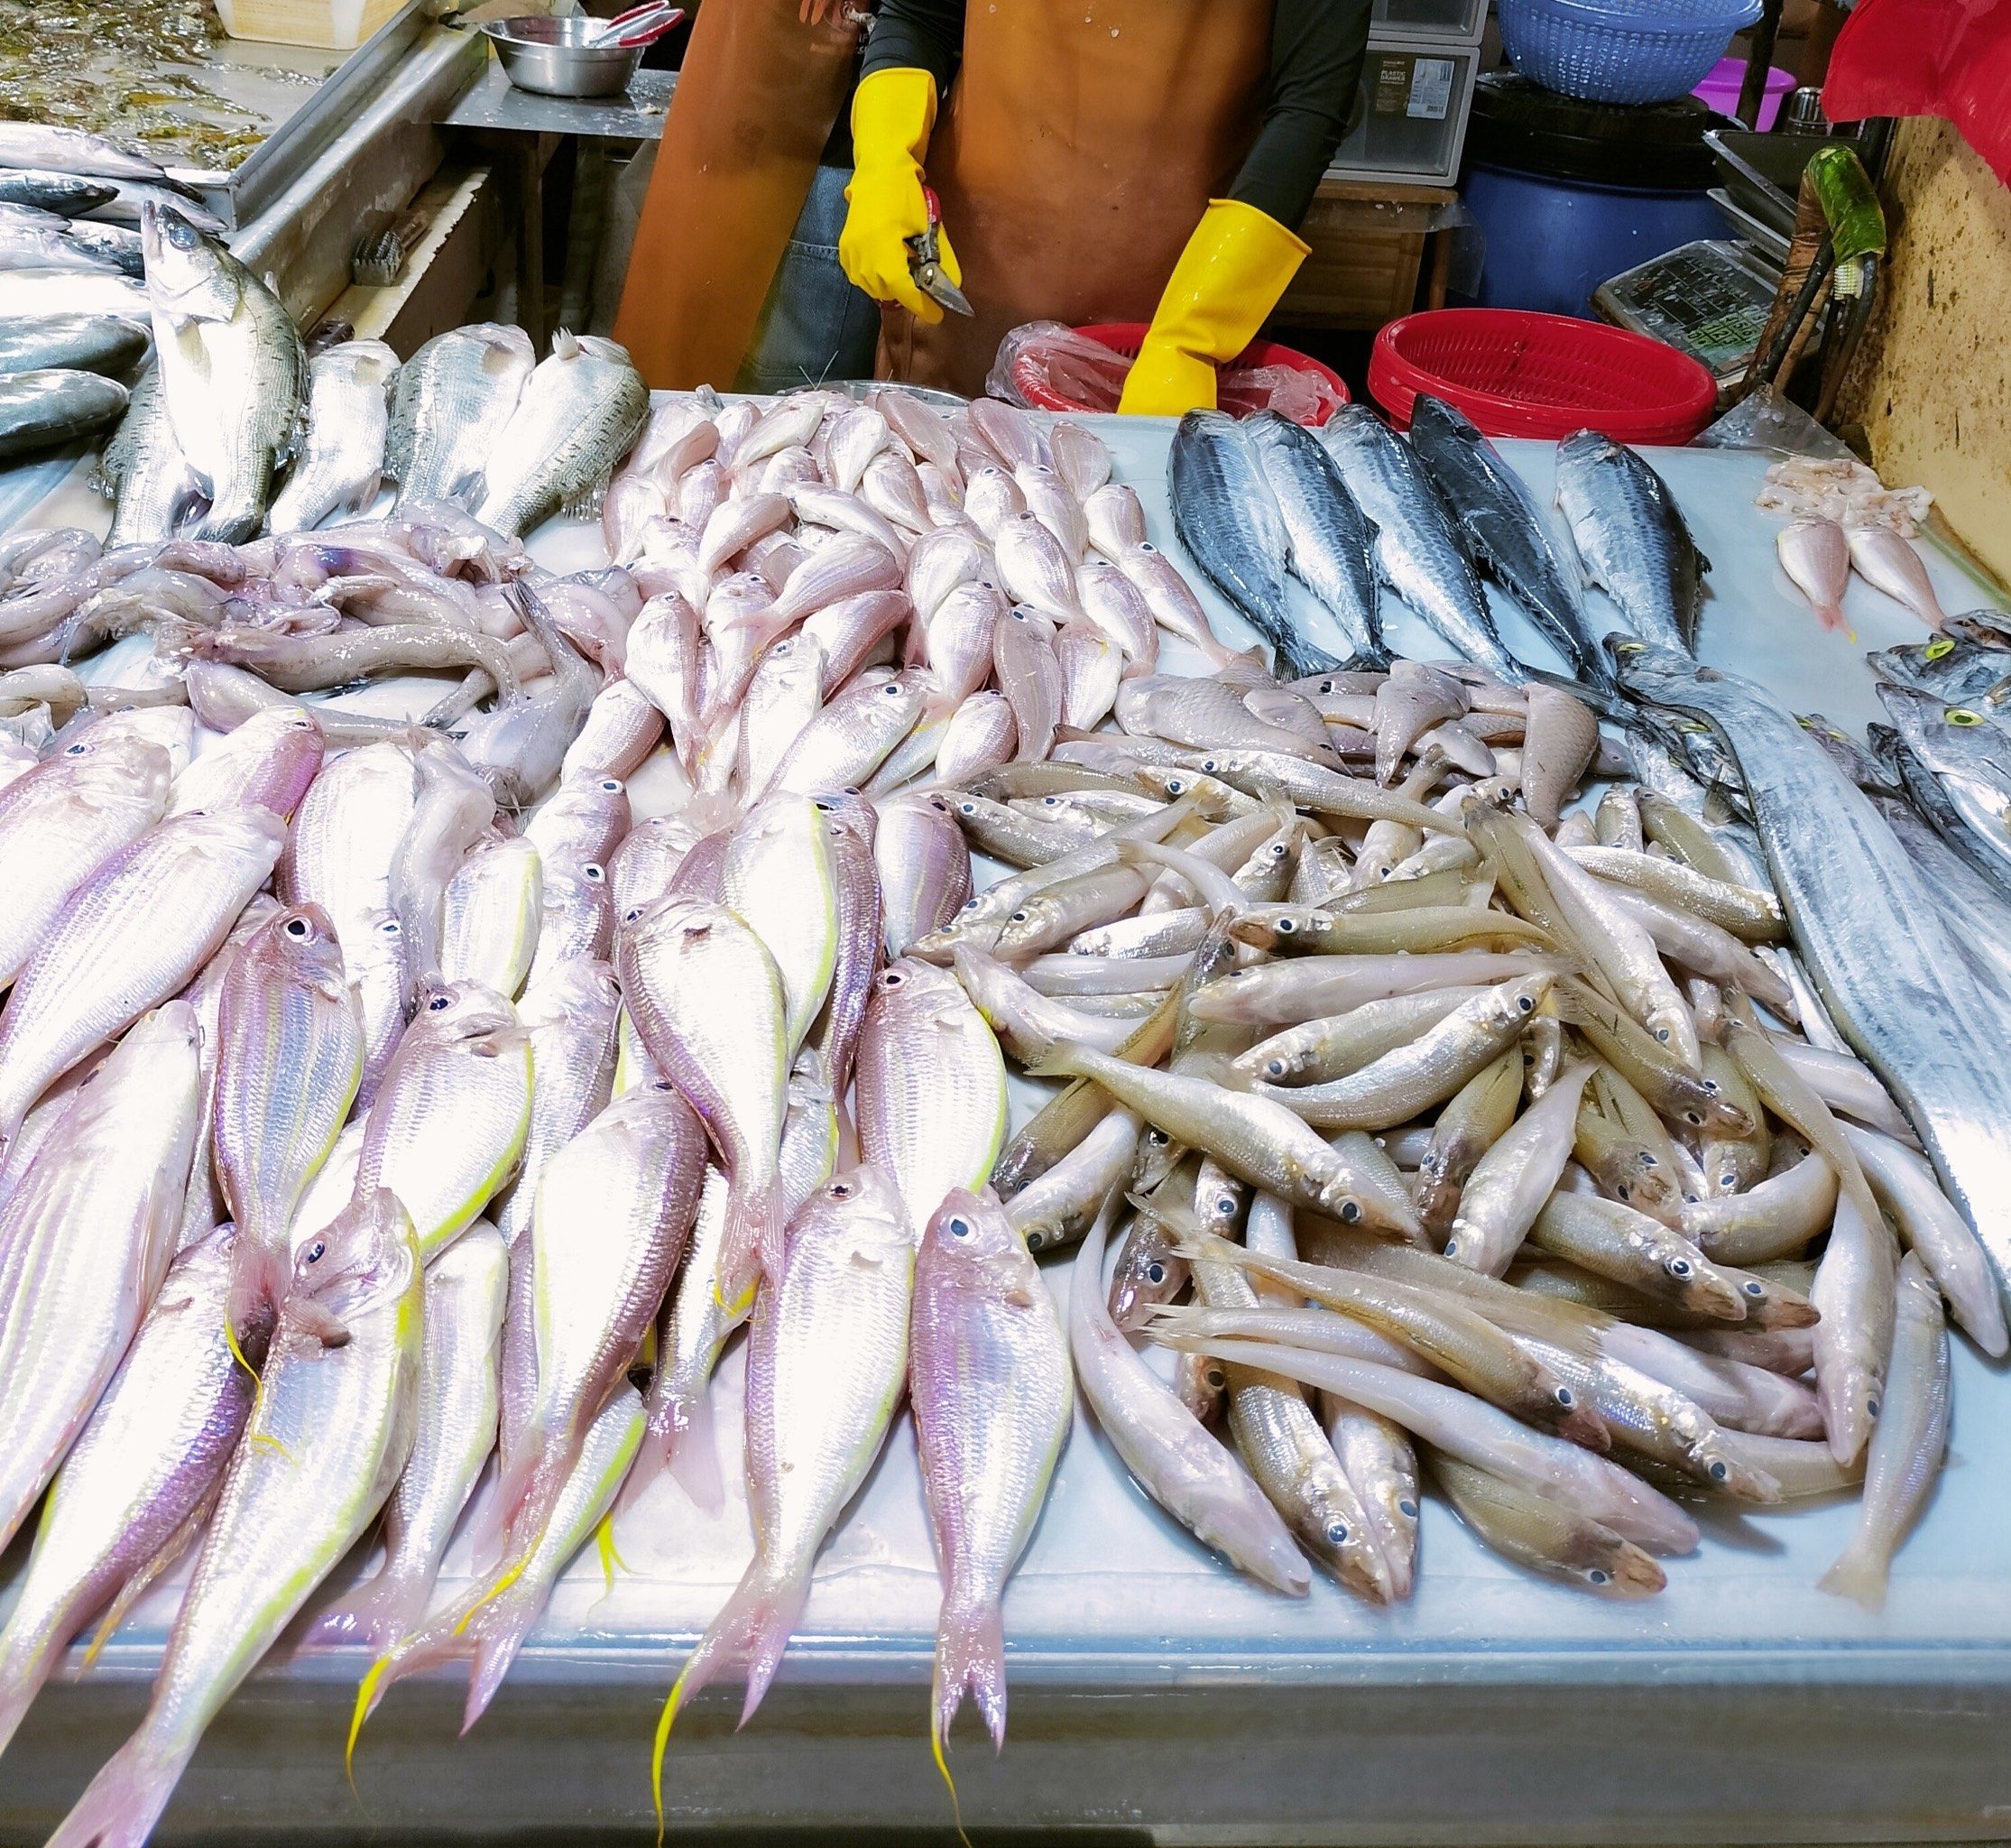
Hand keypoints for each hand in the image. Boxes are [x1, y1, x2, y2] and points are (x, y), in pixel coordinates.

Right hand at [839, 168, 960, 322]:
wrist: (878, 170)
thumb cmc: (906, 195)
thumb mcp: (927, 227)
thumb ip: (939, 259)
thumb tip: (952, 284)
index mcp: (884, 250)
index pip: (903, 290)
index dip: (921, 306)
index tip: (937, 315)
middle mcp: (863, 256)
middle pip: (886, 292)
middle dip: (906, 296)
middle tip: (923, 292)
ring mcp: (850, 253)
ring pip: (871, 288)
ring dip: (889, 289)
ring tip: (905, 280)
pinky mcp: (844, 250)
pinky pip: (858, 277)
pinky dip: (873, 280)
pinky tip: (885, 271)